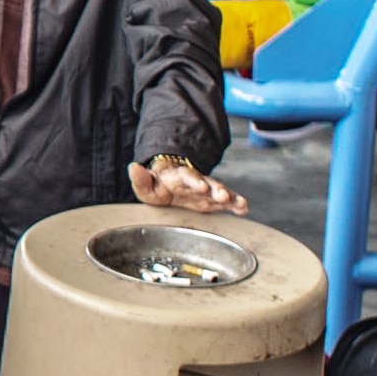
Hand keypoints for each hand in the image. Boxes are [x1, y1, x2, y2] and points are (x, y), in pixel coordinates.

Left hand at [129, 158, 247, 213]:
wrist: (168, 184)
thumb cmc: (158, 185)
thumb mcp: (145, 185)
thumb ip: (140, 179)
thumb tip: (133, 166)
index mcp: (179, 176)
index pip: (187, 175)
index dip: (194, 180)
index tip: (201, 186)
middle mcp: (196, 181)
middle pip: (208, 183)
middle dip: (216, 189)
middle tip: (223, 195)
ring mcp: (206, 190)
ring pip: (220, 191)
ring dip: (230, 197)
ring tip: (241, 203)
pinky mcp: (212, 199)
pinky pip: (227, 201)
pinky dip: (236, 204)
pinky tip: (244, 209)